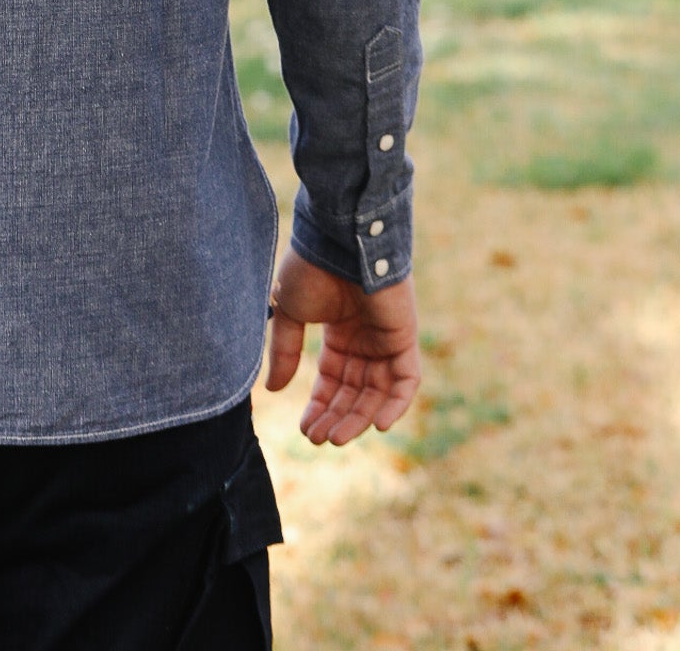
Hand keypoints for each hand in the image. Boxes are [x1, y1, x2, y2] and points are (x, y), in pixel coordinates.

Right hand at [265, 246, 419, 445]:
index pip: (332, 379)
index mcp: (339, 331)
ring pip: (377, 392)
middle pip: (354, 391)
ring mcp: (386, 338)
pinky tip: (378, 425)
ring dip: (359, 417)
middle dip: (337, 417)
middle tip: (319, 439)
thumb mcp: (290, 313)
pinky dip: (396, 403)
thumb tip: (272, 390)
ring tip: (336, 438)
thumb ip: (286, 351)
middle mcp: (365, 339)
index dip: (319, 405)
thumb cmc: (311, 268)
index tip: (305, 429)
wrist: (338, 240)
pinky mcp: (404, 336)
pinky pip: (407, 380)